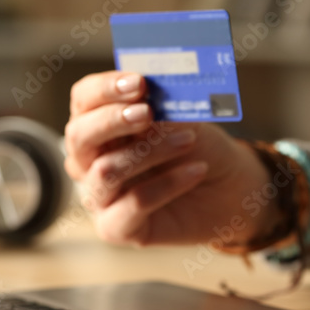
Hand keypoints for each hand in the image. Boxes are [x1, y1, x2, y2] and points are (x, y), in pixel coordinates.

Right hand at [64, 71, 280, 246]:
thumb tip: (148, 92)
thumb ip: (162, 106)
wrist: (230, 188)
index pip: (83, 100)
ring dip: (150, 151)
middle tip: (147, 111)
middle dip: (112, 120)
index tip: (138, 82)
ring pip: (106, 171)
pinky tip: (197, 170)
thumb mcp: (186, 118)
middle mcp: (91, 160)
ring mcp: (101, 196)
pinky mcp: (117, 227)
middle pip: (79, 136)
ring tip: (188, 139)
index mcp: (100, 125)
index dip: (105, 89)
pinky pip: (133, 203)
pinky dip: (168, 184)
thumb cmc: (201, 149)